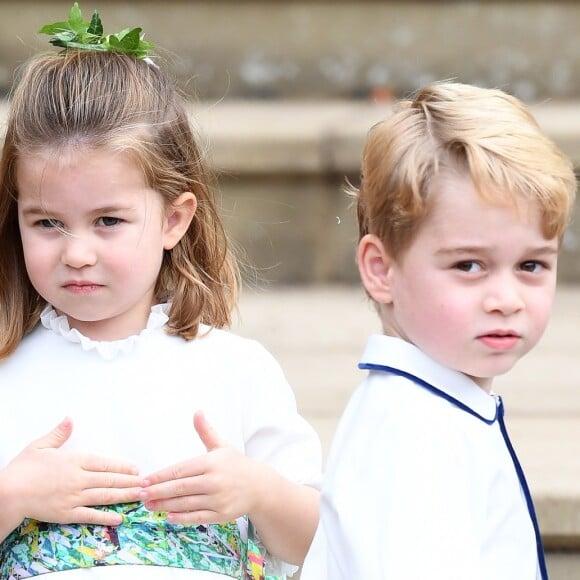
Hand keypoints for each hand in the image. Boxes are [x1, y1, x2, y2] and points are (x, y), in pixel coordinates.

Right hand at [2, 418, 141, 526]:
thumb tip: (70, 419)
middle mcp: (78, 479)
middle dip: (130, 482)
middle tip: (147, 484)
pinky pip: (91, 515)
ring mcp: (74, 497)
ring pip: (105, 496)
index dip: (123, 467)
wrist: (8, 493)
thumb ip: (59, 434)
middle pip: (110, 480)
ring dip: (125, 496)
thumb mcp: (39, 446)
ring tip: (140, 496)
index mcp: (74, 461)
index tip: (136, 469)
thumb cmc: (22, 469)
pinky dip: (106, 517)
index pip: (105, 463)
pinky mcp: (67, 513)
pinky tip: (119, 518)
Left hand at [140, 411, 262, 524]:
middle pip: (180, 487)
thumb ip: (206, 431)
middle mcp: (214, 481)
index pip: (180, 470)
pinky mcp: (222, 514)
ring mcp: (218, 499)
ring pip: (186, 503)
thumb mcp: (221, 446)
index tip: (145, 480)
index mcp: (211, 462)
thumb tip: (197, 411)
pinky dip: (182, 517)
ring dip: (165, 505)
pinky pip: (198, 517)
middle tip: (140, 494)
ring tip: (149, 505)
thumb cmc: (236, 465)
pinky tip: (169, 516)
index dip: (160, 476)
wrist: (259, 486)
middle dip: (158, 492)